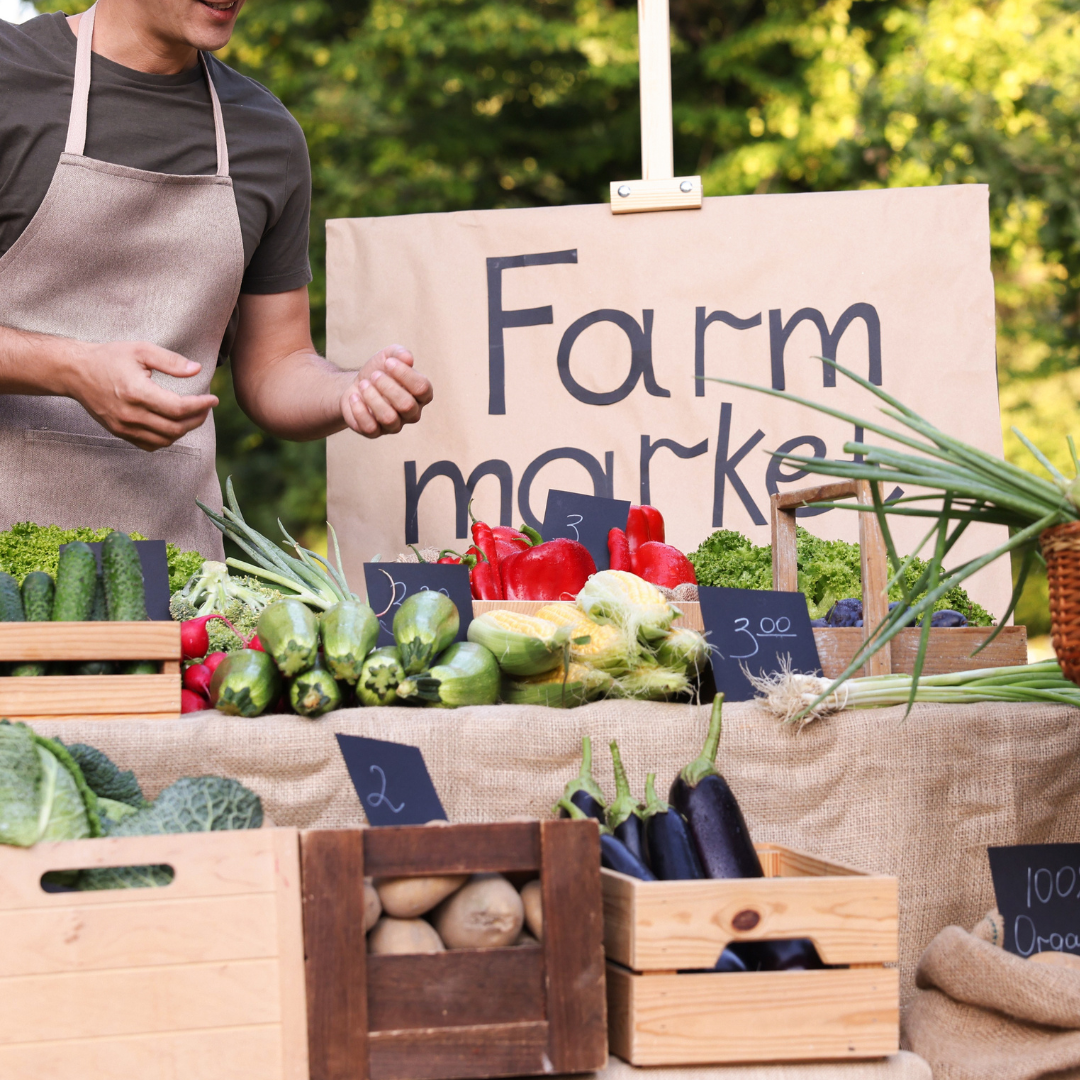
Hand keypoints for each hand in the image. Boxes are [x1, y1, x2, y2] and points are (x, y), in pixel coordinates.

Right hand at [67, 341, 218, 451]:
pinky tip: (174, 424)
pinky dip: (167, 438)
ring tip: (193, 415)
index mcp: (136, 392)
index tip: (213, 399)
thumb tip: (197, 370)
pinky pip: (150, 445)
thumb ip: (170, 361)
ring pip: (165, 440)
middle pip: (175, 428)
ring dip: (184, 430)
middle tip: (206, 407)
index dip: (201, 406)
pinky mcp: (120, 432)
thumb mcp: (141, 350)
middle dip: (197, 419)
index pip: (178, 408)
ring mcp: (124, 427)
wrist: (76, 371)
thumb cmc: (109, 357)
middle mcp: (130, 414)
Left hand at [341, 345, 433, 438]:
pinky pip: (370, 427)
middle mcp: (412, 413)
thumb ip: (399, 353)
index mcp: (421, 395)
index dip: (405, 374)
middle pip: (406, 405)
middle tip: (374, 375)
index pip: (422, 388)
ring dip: (372, 397)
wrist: (357, 385)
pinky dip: (359, 410)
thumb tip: (408, 358)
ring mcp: (395, 425)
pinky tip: (354, 396)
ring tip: (363, 384)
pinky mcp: (375, 432)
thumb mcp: (388, 356)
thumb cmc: (378, 371)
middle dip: (387, 386)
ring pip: (389, 418)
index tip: (388, 362)